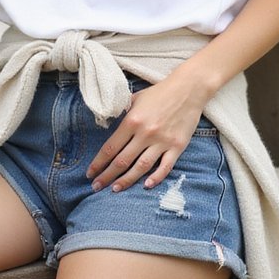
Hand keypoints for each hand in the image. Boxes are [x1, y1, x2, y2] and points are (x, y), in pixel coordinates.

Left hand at [86, 76, 206, 192]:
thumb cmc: (159, 93)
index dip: (98, 163)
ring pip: (141, 167)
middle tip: (96, 187)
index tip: (90, 173)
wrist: (189, 89)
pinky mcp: (177, 146)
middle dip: (107, 176)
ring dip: (126, 180)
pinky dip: (156, 178)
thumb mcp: (135, 99)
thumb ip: (122, 114)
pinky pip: (165, 167)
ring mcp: (162, 141)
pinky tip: (146, 186)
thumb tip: (108, 126)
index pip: (110, 148)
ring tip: (115, 189)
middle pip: (122, 161)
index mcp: (132, 121)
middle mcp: (145, 133)